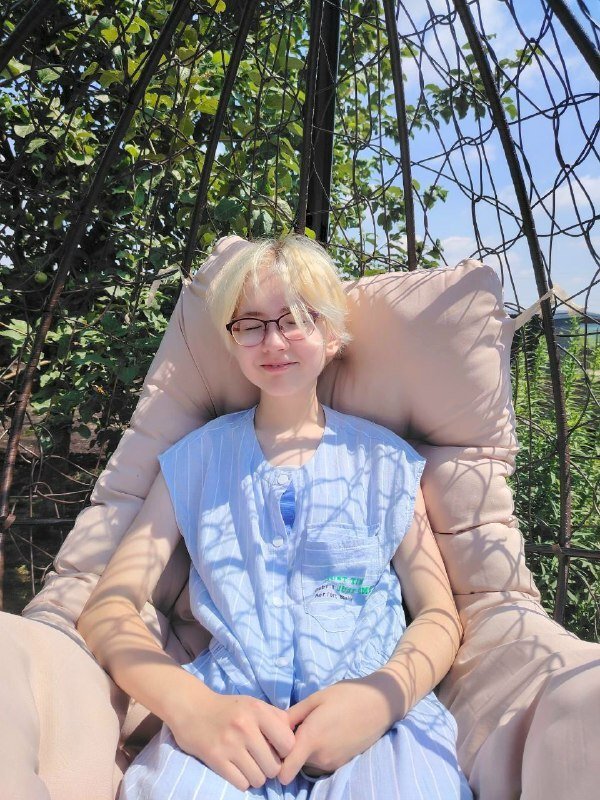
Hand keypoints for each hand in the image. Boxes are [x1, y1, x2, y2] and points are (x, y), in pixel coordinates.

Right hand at [169, 691, 295, 791]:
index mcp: (258, 711)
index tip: (276, 749)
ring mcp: (229, 744)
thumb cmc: (227, 708)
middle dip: (270, 767)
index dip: (285, 751)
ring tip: (249, 765)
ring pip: (259, 778)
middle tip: (261, 760)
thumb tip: (295, 735)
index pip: (288, 743)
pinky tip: (237, 769)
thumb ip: (275, 717)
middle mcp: (245, 727)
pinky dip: (242, 781)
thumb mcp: (253, 704)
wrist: (192, 708)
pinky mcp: (215, 759)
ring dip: (256, 776)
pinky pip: (241, 784)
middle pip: (274, 766)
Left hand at [278, 676, 394, 784]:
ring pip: (306, 763)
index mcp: (311, 739)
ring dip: (303, 751)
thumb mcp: (316, 698)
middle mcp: (320, 758)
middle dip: (288, 751)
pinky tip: (325, 732)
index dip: (274, 763)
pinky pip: (320, 761)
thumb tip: (275, 726)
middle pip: (293, 764)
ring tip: (311, 727)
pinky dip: (317, 752)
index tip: (272, 747)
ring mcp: (332, 763)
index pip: (285, 772)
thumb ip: (292, 715)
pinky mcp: (341, 763)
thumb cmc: (346, 696)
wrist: (380, 704)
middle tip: (292, 729)